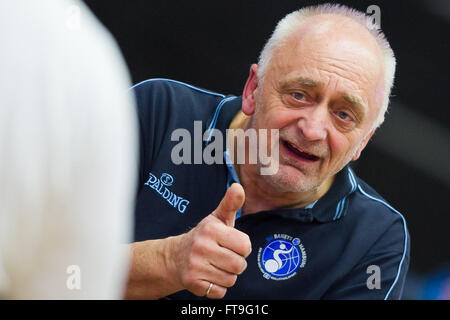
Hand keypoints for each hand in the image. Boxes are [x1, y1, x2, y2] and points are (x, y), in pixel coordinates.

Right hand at [169, 183, 251, 298]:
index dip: (242, 247)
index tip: (232, 244)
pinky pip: (220, 292)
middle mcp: (201, 247)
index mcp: (211, 230)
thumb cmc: (205, 237)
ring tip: (216, 265)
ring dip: (227, 275)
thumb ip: (231, 204)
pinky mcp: (192, 283)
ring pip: (231, 279)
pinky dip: (218, 287)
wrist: (175, 256)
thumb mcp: (217, 218)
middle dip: (236, 263)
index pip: (245, 245)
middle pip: (239, 265)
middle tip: (224, 256)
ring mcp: (195, 266)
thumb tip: (238, 187)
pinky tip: (209, 276)